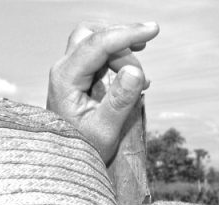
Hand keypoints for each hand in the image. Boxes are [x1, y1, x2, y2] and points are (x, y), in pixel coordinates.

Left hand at [47, 22, 159, 164]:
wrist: (64, 161)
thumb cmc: (83, 149)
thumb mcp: (105, 131)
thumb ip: (120, 101)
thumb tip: (136, 71)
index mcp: (66, 79)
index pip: (97, 44)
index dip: (126, 34)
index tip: (154, 30)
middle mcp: (64, 69)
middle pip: (94, 36)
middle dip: (123, 43)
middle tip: (144, 68)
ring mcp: (70, 71)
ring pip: (98, 44)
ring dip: (123, 56)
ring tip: (141, 84)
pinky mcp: (79, 77)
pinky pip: (100, 57)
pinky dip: (120, 62)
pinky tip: (134, 80)